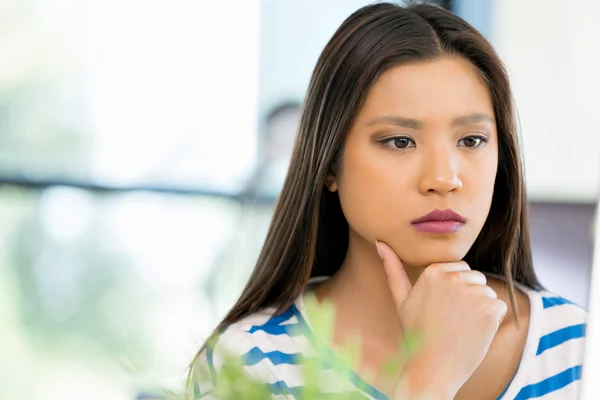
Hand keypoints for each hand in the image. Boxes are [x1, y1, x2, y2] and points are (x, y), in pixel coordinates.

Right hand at [376, 240, 506, 399]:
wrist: (432, 368)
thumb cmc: (416, 334)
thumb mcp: (401, 299)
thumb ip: (392, 268)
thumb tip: (379, 242)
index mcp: (432, 272)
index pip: (460, 269)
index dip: (454, 291)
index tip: (442, 308)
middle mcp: (453, 278)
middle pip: (475, 277)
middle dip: (469, 296)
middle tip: (451, 319)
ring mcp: (473, 292)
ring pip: (487, 291)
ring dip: (480, 308)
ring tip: (461, 326)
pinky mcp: (490, 308)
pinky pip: (499, 306)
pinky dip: (491, 320)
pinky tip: (474, 332)